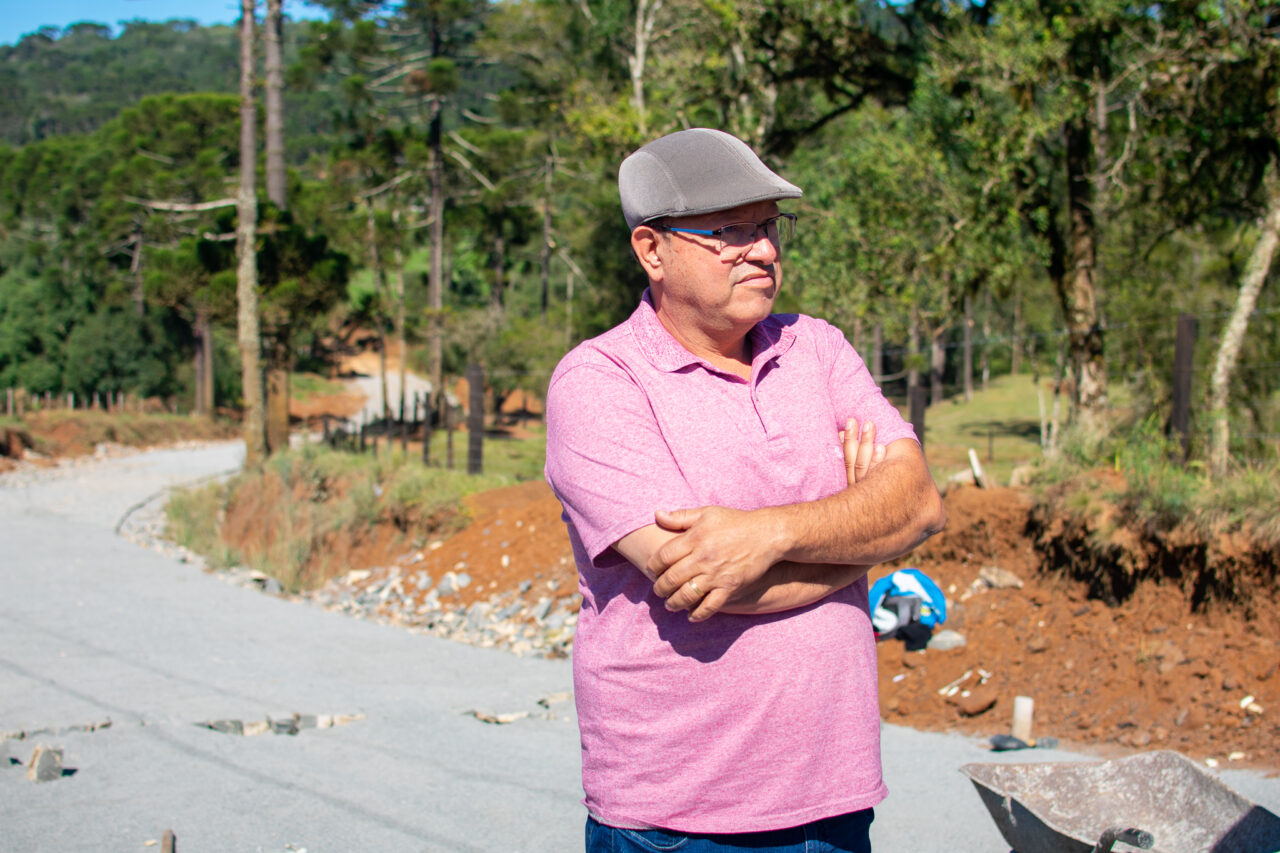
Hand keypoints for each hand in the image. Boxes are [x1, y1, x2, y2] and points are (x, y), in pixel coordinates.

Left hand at [651, 418, 886, 620]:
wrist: (768, 535)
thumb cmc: (735, 522)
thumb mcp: (708, 513)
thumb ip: (681, 516)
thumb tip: (657, 515)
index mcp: (694, 538)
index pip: (663, 557)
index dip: (653, 566)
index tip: (651, 570)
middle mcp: (703, 558)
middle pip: (671, 578)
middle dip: (659, 588)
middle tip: (657, 590)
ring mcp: (716, 574)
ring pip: (686, 595)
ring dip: (673, 603)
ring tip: (670, 604)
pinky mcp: (730, 587)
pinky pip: (709, 606)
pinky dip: (697, 614)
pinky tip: (691, 615)